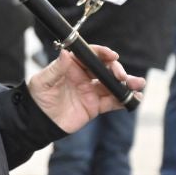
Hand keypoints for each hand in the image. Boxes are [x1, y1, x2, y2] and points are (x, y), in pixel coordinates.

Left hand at [27, 45, 145, 133]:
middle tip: (121, 75)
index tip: (112, 55)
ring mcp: (91, 91)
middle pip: (106, 69)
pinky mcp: (95, 106)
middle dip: (117, 70)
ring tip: (138, 84)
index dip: (102, 53)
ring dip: (126, 83)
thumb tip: (65, 53)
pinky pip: (112, 102)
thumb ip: (56, 68)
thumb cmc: (37, 97)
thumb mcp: (43, 81)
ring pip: (112, 84)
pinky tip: (135, 98)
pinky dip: (124, 100)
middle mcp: (84, 76)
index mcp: (72, 66)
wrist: (37, 121)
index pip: (91, 55)